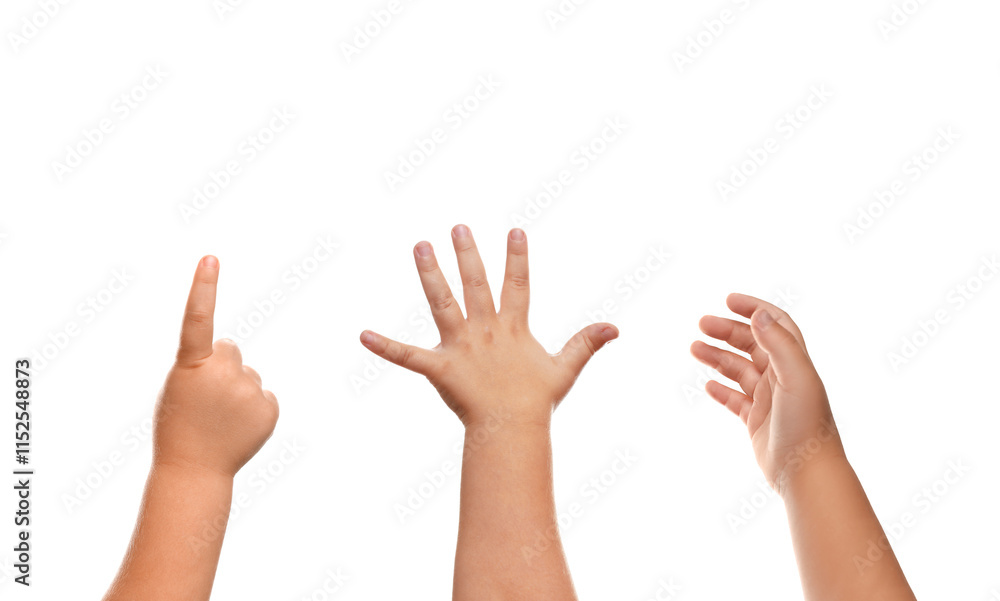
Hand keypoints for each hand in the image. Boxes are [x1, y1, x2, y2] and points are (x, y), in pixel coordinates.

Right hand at [153, 256, 279, 477]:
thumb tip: (236, 358)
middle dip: (221, 365)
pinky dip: (253, 408)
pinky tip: (238, 427)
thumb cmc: (179, 426)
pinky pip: (263, 395)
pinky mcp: (269, 407)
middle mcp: (224, 372)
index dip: (203, 288)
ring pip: (247, 374)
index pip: (198, 319)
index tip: (210, 258)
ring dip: (237, 389)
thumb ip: (204, 364)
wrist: (194, 471)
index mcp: (192, 366)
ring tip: (220, 419)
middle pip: (232, 348)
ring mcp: (250, 390)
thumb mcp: (181, 387)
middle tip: (206, 397)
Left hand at [360, 225, 618, 426]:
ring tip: (420, 246)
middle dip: (467, 253)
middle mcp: (485, 330)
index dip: (517, 258)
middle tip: (457, 226)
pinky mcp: (439, 367)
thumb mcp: (564, 369)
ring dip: (430, 274)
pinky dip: (385, 347)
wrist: (512, 429)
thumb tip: (615, 327)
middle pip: (475, 284)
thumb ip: (585, 343)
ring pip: (441, 303)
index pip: (517, 285)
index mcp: (513, 328)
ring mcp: (461, 346)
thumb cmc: (536, 401)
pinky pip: (408, 356)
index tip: (514, 231)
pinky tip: (362, 334)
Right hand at [691, 293, 845, 494]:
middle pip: (752, 344)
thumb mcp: (796, 379)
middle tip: (701, 325)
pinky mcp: (757, 422)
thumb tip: (759, 315)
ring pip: (739, 370)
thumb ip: (779, 345)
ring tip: (694, 349)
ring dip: (717, 357)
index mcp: (794, 363)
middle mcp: (782, 378)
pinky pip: (735, 399)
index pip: (774, 324)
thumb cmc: (807, 427)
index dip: (753, 309)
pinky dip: (721, 389)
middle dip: (727, 331)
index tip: (728, 300)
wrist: (807, 475)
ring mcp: (769, 400)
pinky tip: (708, 385)